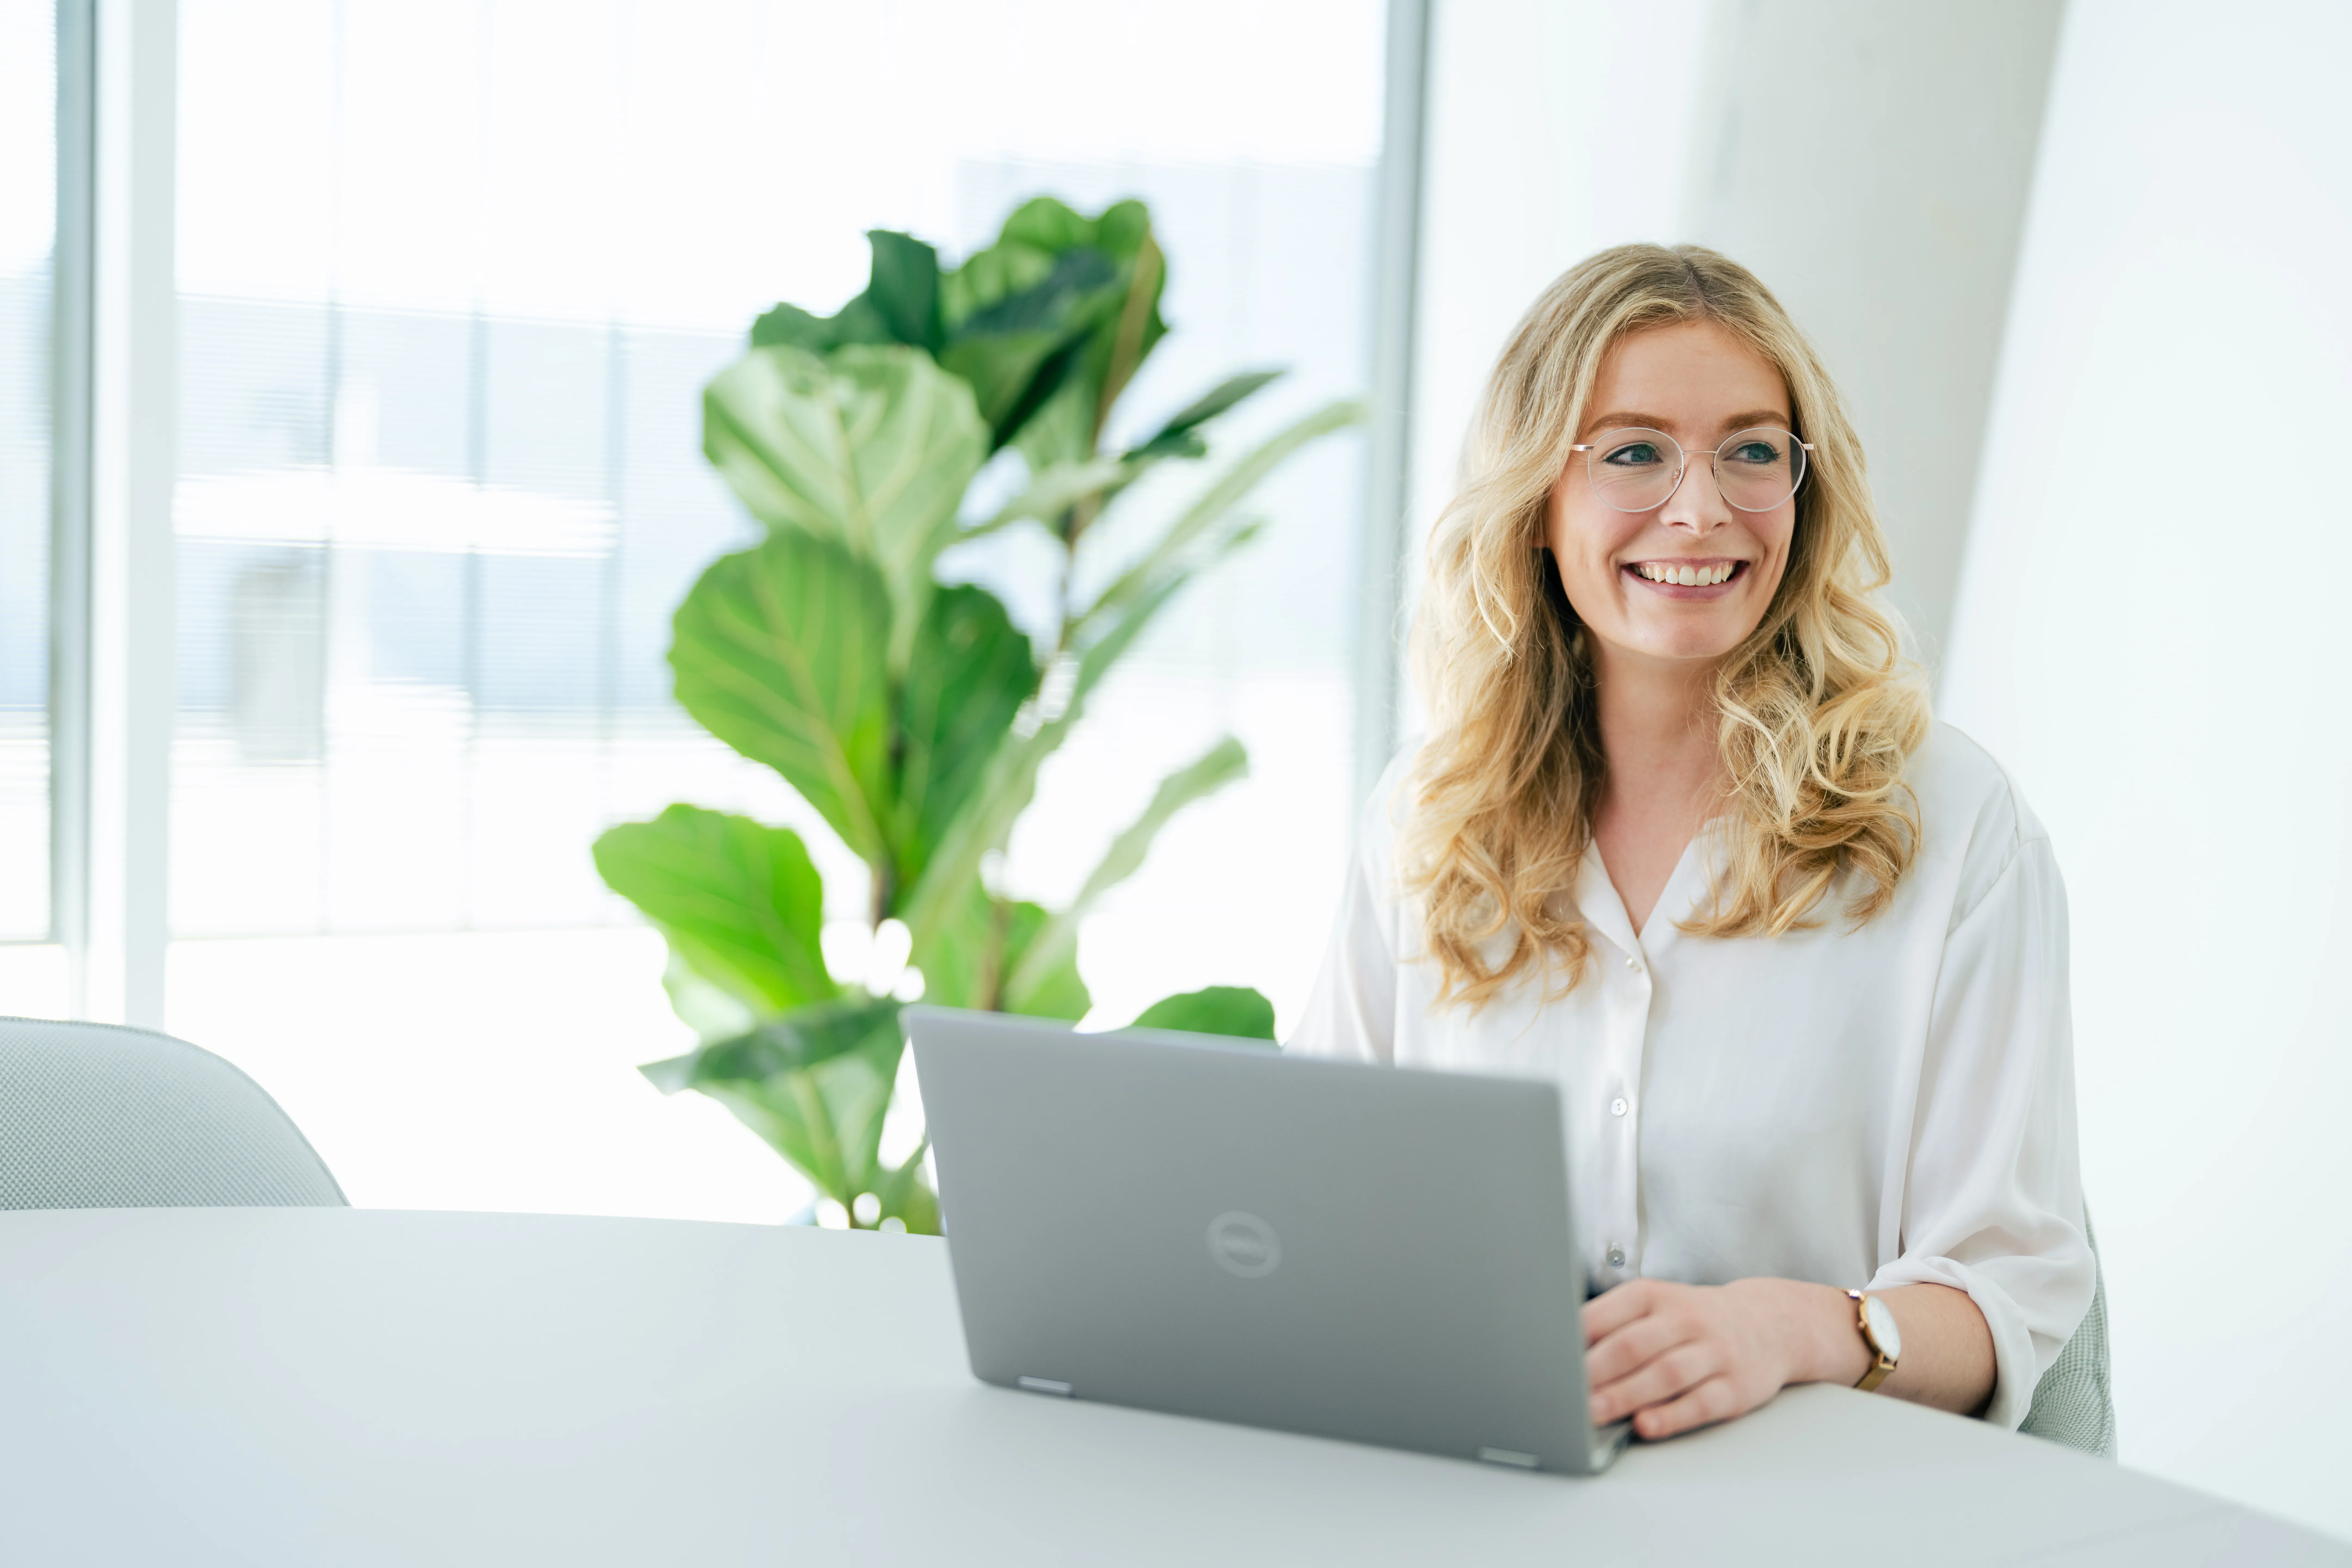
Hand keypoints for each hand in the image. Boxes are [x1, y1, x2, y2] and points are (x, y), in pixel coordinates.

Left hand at [1582, 1277, 1846, 1439]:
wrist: (1771, 1323)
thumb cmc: (1695, 1319)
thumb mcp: (1656, 1305)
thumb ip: (1613, 1324)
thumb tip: (1562, 1351)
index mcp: (1656, 1296)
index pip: (1609, 1313)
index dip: (1575, 1338)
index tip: (1548, 1358)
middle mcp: (1685, 1320)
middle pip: (1634, 1345)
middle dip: (1596, 1372)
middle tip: (1563, 1394)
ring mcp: (1714, 1353)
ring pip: (1665, 1374)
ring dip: (1626, 1395)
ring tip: (1594, 1413)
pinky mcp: (1735, 1387)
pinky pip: (1700, 1403)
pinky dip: (1672, 1416)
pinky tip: (1646, 1425)